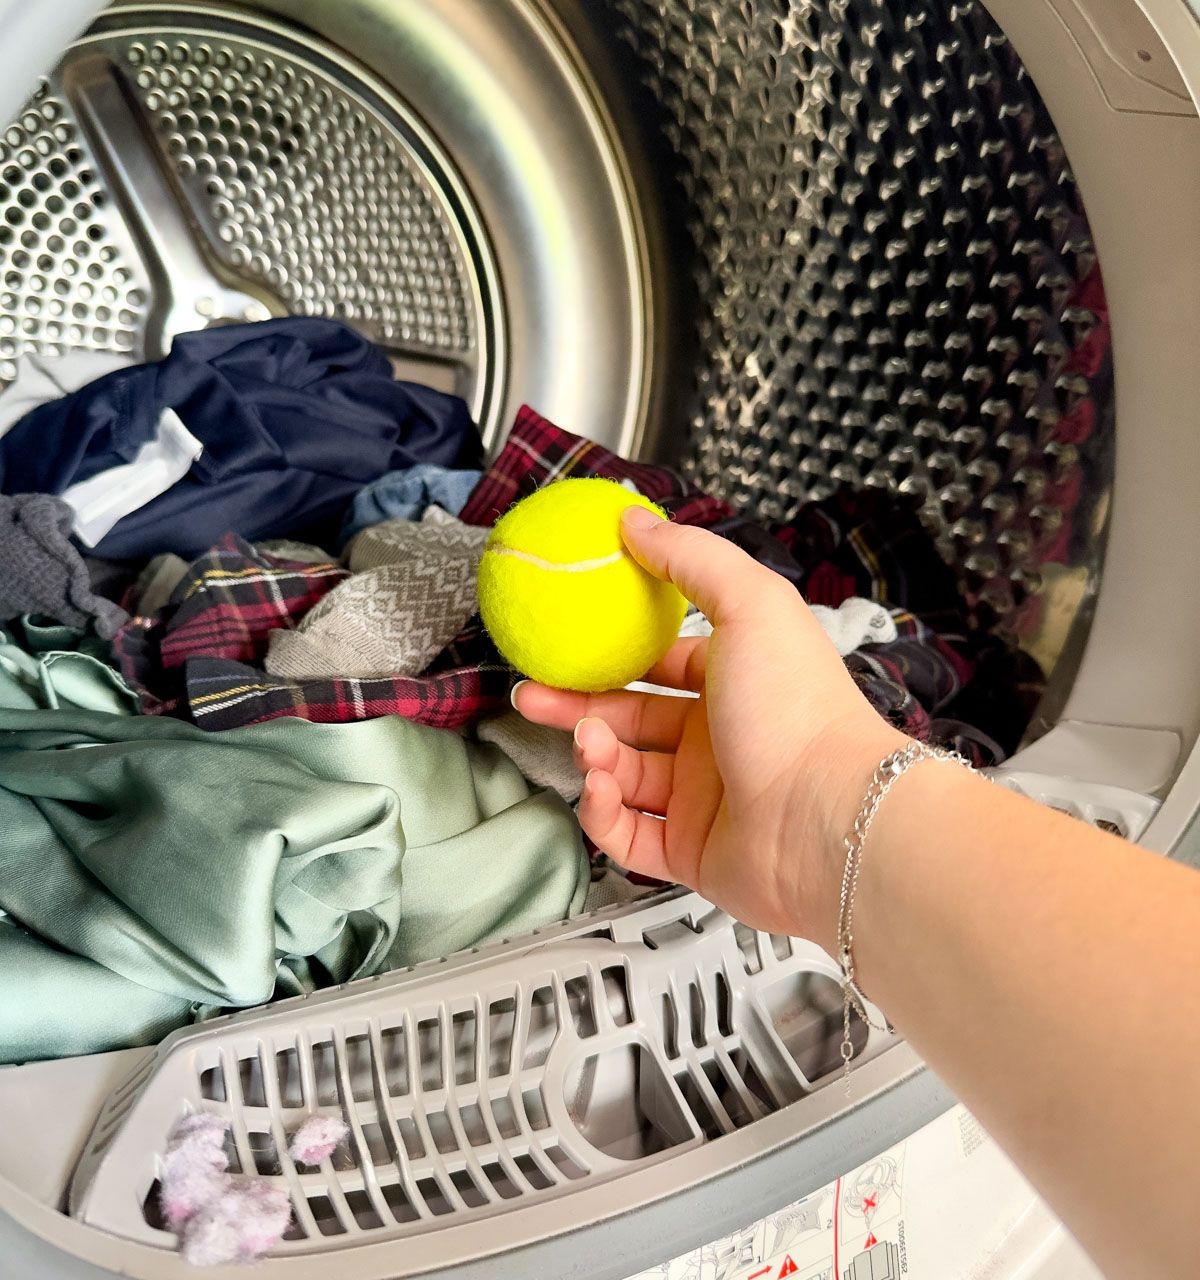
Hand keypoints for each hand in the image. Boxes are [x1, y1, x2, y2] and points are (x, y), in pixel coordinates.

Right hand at [513, 506, 906, 946]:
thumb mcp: (749, 604)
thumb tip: (634, 520)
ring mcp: (703, 797)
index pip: (660, 663)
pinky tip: (600, 790)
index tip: (565, 644)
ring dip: (592, 756)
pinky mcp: (690, 852)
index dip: (612, 653)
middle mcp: (717, 737)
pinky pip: (627, 835)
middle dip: (576, 707)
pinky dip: (603, 814)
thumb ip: (690, 558)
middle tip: (532, 696)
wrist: (828, 816)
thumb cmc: (798, 707)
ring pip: (621, 774)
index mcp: (733, 681)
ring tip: (588, 744)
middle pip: (628, 718)